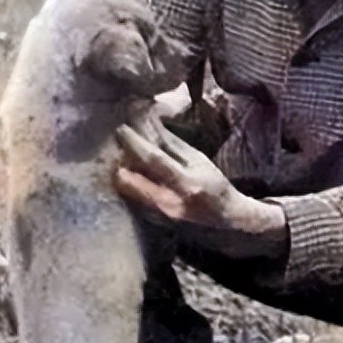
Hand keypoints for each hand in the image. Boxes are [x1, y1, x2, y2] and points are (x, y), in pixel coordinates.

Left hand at [113, 124, 286, 258]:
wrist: (225, 215)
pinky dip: (129, 182)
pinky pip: (133, 197)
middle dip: (119, 160)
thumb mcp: (198, 160)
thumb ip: (172, 144)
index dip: (135, 144)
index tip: (122, 129)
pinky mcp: (154, 218)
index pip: (154, 161)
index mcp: (186, 183)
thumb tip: (150, 124)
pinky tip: (131, 171)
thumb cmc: (214, 183)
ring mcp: (160, 213)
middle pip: (131, 180)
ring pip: (128, 190)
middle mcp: (170, 201)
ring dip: (122, 170)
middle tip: (118, 145)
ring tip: (123, 156)